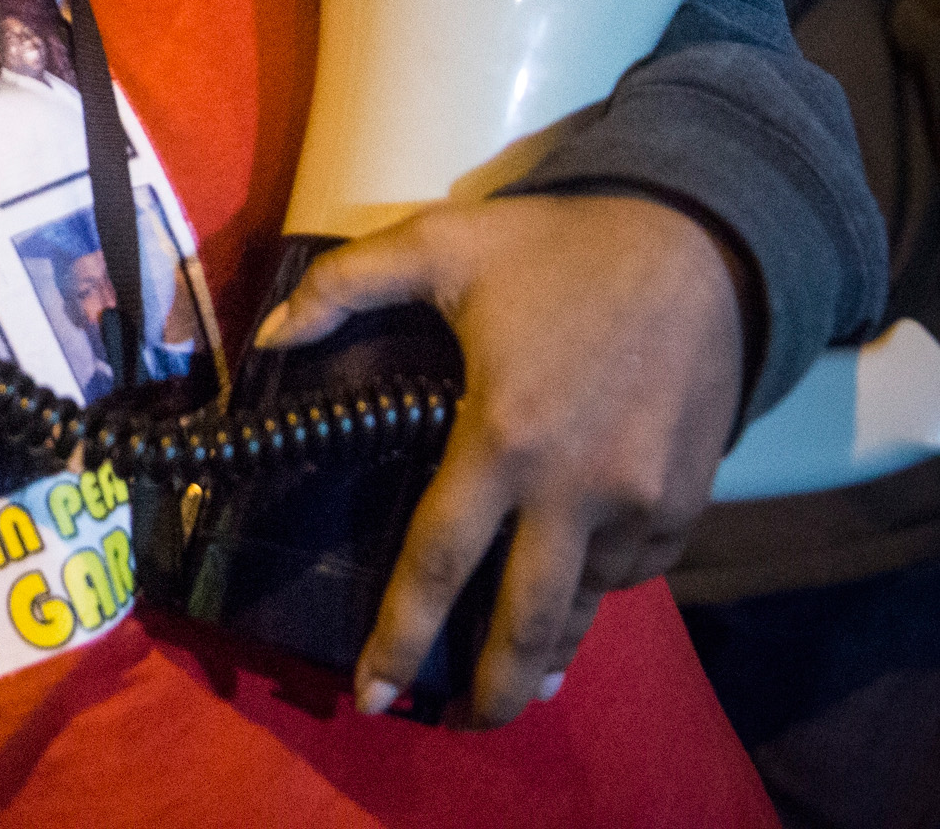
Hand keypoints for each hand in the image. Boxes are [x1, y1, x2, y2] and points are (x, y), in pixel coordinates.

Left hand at [253, 192, 745, 725]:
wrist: (700, 245)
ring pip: (585, 602)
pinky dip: (600, 587)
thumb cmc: (555, 247)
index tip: (374, 691)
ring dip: (549, 646)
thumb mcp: (438, 243)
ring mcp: (640, 502)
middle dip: (493, 688)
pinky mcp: (686, 502)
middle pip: (527, 621)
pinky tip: (574, 594)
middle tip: (462, 722)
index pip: (438, 562)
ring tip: (518, 680)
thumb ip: (341, 287)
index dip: (401, 636)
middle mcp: (574, 489)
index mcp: (502, 436)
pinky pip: (635, 569)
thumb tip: (266, 337)